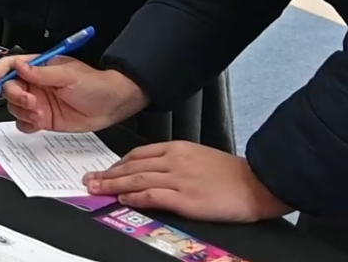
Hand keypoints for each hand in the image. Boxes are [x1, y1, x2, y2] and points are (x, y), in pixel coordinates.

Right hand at [0, 54, 147, 132]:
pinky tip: (39, 122)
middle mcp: (35, 85)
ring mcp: (38, 102)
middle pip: (9, 89)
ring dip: (23, 112)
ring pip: (14, 107)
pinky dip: (26, 124)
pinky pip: (24, 123)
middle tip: (31, 102)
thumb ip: (42, 73)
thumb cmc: (94, 83)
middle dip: (15, 96)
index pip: (11, 65)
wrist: (112, 105)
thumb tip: (20, 66)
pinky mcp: (43, 119)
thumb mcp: (68, 74)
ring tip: (40, 113)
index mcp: (38, 67)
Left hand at [85, 141, 292, 222]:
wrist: (258, 183)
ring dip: (113, 185)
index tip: (105, 170)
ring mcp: (179, 179)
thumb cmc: (232, 174)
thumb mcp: (199, 158)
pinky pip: (153, 196)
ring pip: (136, 180)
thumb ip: (176, 162)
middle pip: (132, 166)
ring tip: (97, 190)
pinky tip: (123, 199)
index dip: (118, 163)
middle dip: (108, 174)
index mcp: (178, 148)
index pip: (138, 153)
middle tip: (90, 180)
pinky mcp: (186, 198)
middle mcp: (174, 161)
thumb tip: (154, 172)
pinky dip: (135, 197)